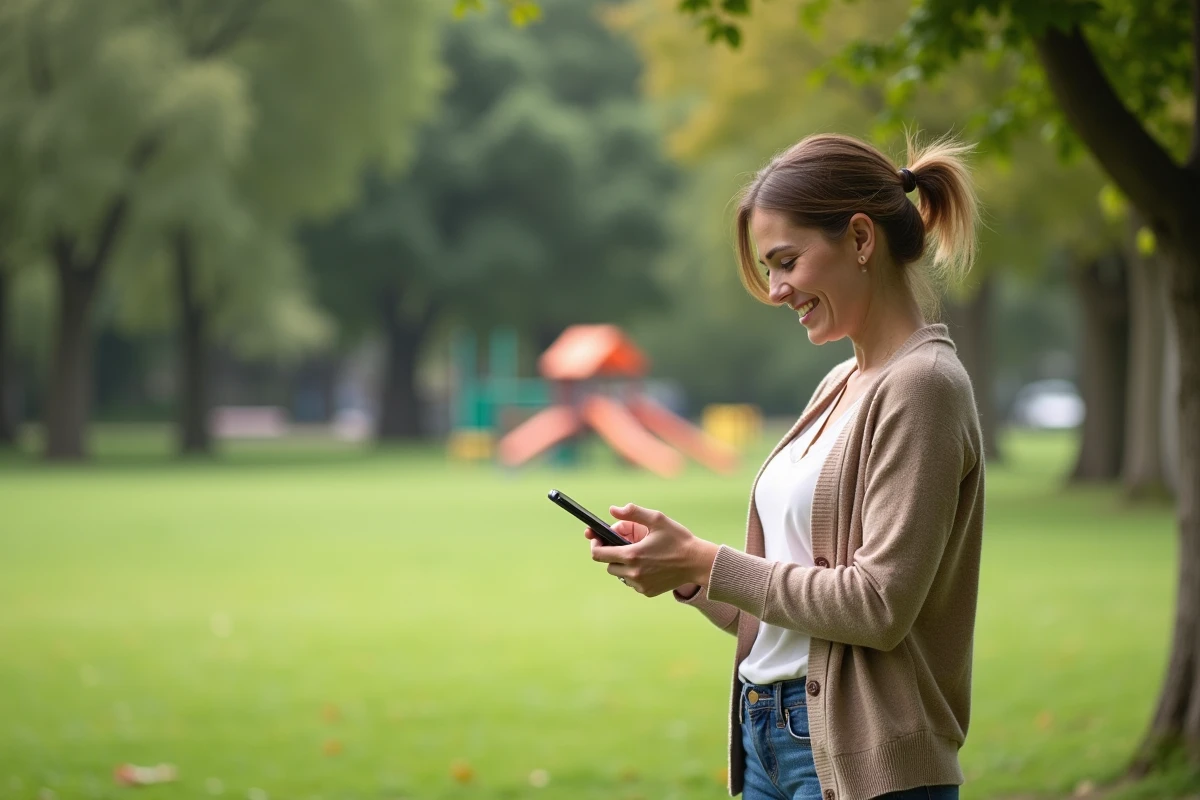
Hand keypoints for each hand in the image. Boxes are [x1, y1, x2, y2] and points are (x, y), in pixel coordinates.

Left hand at [586, 503, 719, 597]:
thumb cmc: (678, 539)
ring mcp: (640, 585)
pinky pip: (632, 583)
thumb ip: (633, 512)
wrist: (698, 563)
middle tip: (624, 544)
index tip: (597, 538)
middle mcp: (633, 573)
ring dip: (623, 565)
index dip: (595, 544)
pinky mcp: (648, 592)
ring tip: (638, 554)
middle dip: (612, 553)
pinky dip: (635, 574)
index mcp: (632, 555)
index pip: (598, 554)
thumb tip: (613, 510)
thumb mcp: (657, 519)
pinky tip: (648, 564)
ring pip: (620, 575)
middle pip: (608, 565)